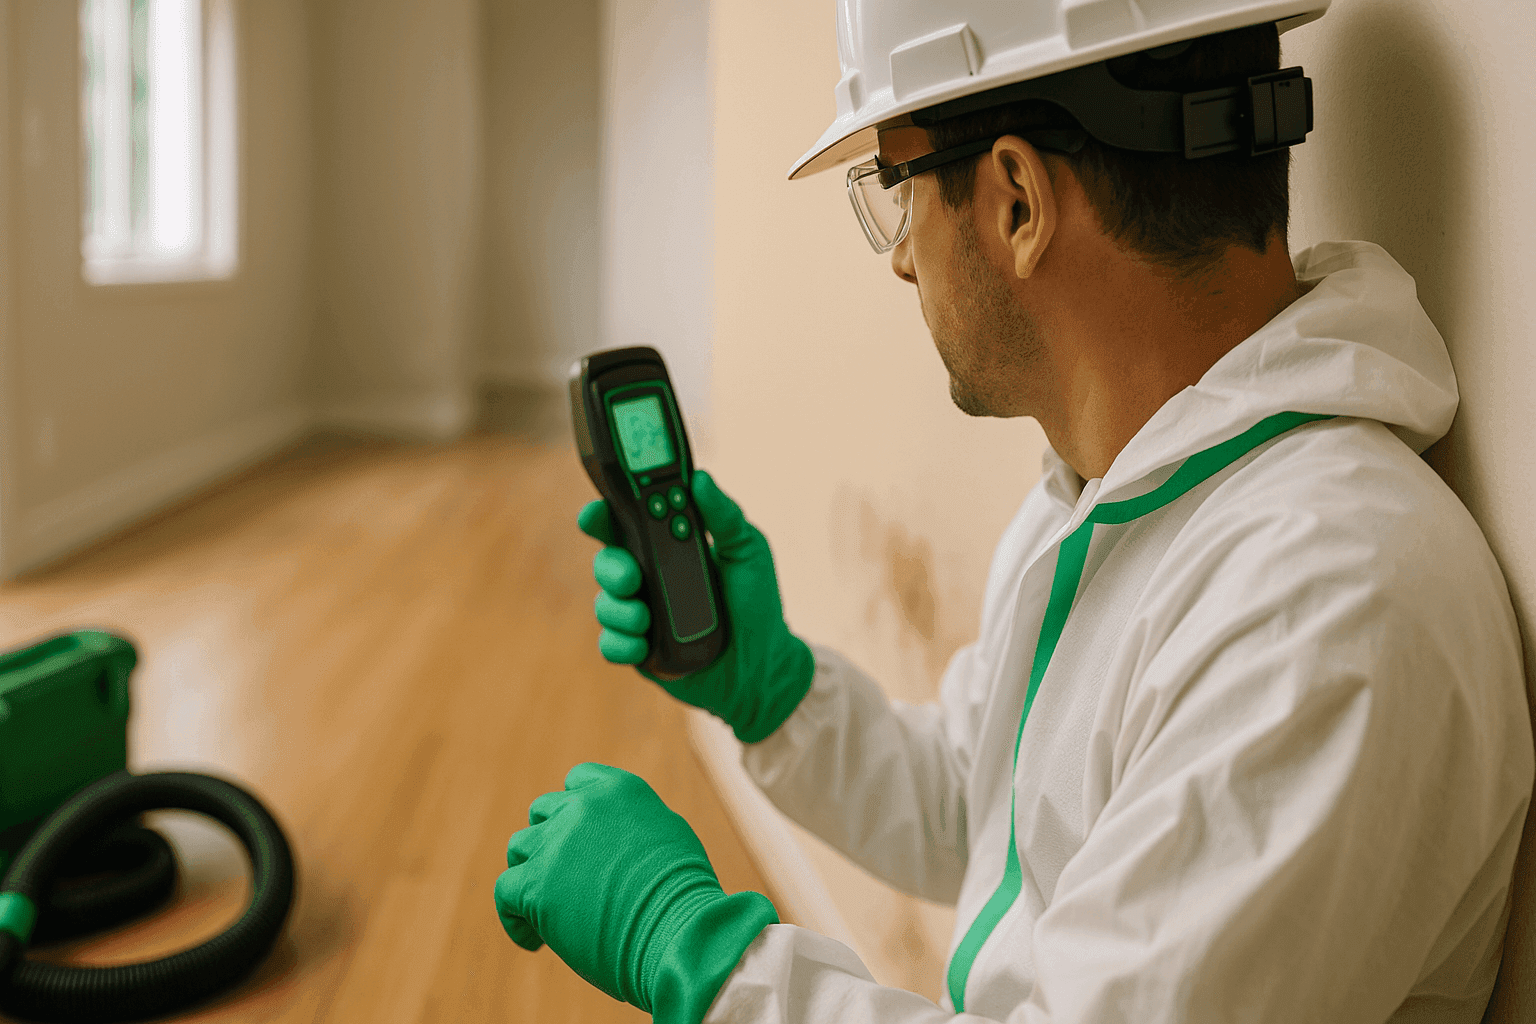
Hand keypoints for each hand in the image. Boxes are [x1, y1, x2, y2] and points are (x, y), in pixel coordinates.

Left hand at [494, 763, 778, 1022]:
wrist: (680, 930)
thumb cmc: (685, 898)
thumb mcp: (668, 838)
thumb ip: (633, 827)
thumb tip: (615, 842)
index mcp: (620, 789)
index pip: (577, 781)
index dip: (573, 811)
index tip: (579, 840)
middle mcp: (583, 806)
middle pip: (544, 812)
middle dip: (549, 841)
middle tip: (561, 878)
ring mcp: (556, 842)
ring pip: (521, 847)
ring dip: (530, 873)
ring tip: (546, 912)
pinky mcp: (535, 884)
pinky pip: (506, 891)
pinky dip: (514, 916)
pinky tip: (535, 941)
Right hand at [578, 469, 816, 743]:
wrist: (762, 665)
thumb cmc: (756, 603)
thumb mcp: (748, 552)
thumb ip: (725, 516)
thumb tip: (701, 480)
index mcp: (667, 547)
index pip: (625, 522)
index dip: (603, 515)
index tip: (596, 514)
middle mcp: (647, 579)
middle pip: (606, 562)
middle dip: (610, 566)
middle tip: (631, 577)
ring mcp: (640, 615)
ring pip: (604, 604)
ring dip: (619, 609)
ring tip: (646, 618)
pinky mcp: (639, 651)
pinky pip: (612, 645)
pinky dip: (623, 644)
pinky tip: (645, 645)